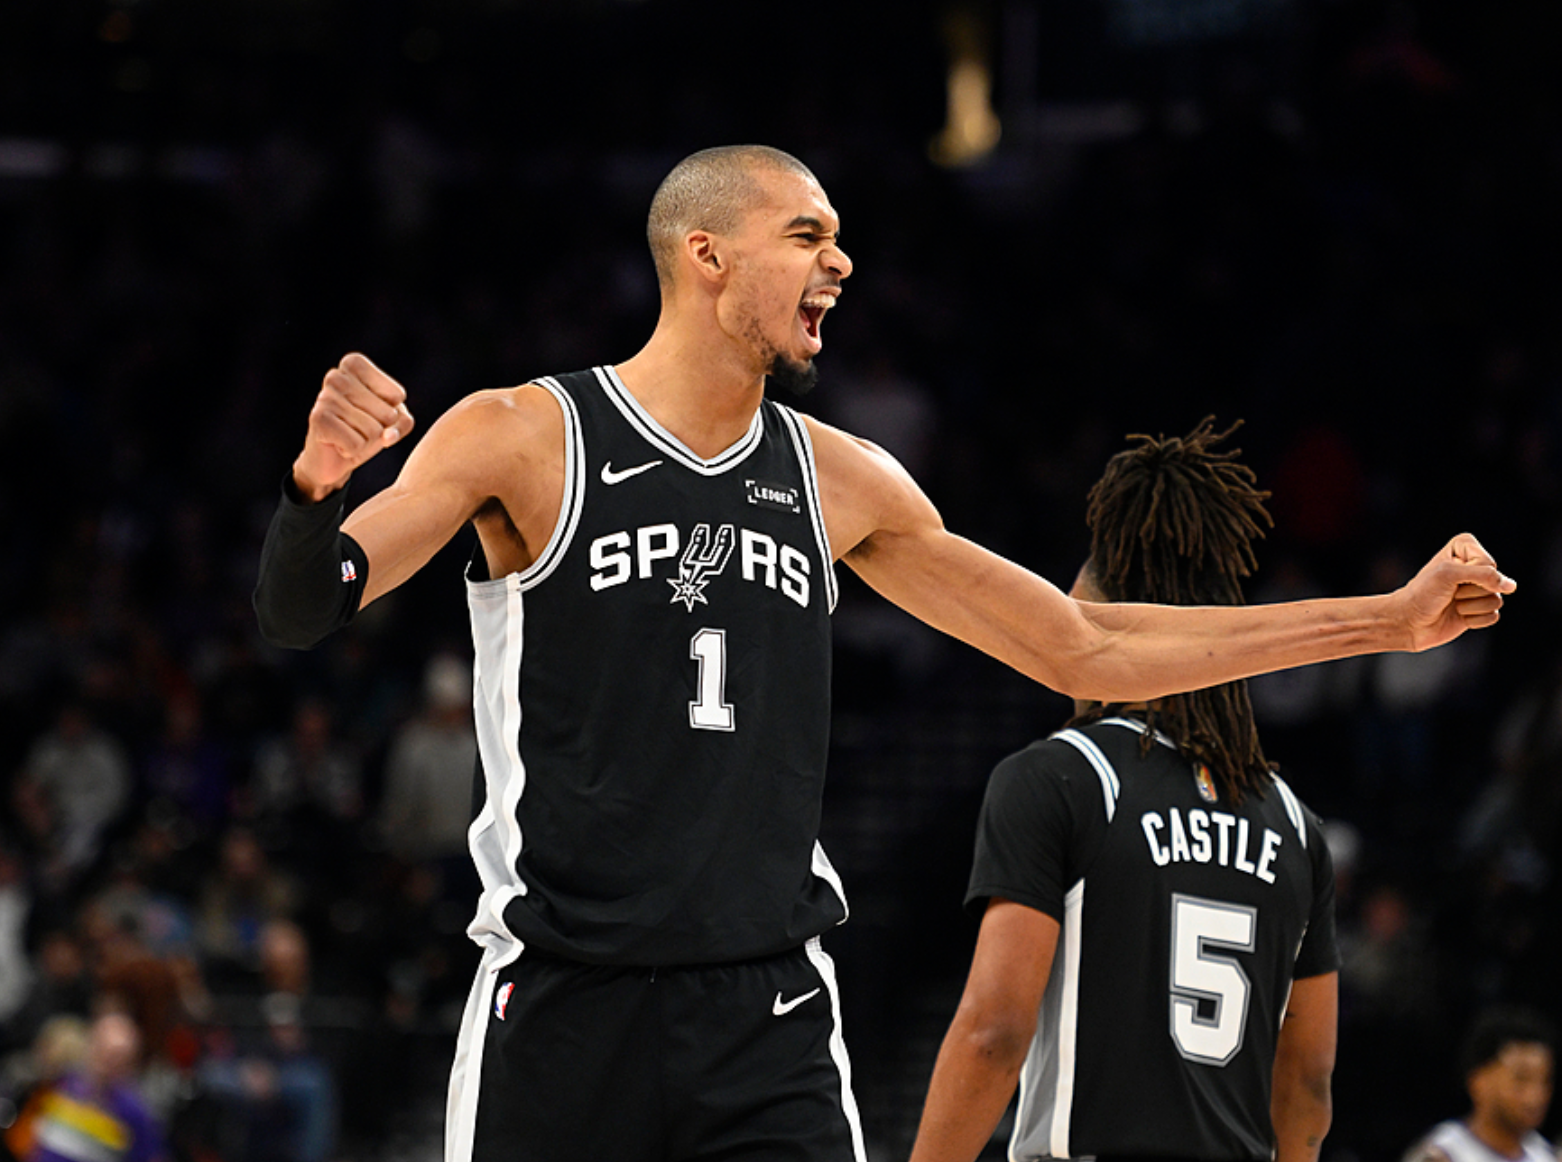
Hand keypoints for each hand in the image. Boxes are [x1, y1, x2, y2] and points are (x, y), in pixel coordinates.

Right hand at [292, 352, 414, 499]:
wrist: (331, 458)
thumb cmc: (364, 430)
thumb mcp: (393, 420)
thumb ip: (403, 422)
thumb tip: (387, 436)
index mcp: (355, 364)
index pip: (397, 395)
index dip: (391, 412)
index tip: (370, 412)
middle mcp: (337, 376)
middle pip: (388, 414)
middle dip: (379, 430)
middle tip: (357, 428)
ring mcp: (325, 396)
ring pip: (374, 431)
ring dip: (366, 442)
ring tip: (348, 434)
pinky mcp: (318, 419)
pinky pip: (357, 444)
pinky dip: (352, 451)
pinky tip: (338, 444)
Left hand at [1399, 533, 1515, 651]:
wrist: (1408, 622)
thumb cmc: (1423, 593)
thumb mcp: (1449, 574)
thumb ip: (1484, 574)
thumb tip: (1511, 586)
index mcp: (1464, 547)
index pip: (1487, 563)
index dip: (1469, 574)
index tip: (1447, 576)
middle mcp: (1475, 566)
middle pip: (1495, 582)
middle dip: (1469, 591)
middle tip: (1448, 592)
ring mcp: (1479, 589)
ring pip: (1497, 600)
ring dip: (1470, 606)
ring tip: (1452, 603)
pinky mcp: (1480, 609)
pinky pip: (1493, 616)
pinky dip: (1473, 619)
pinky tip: (1458, 616)